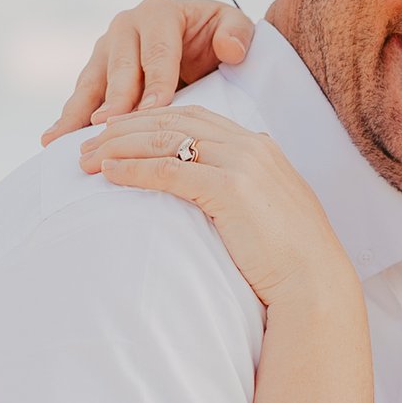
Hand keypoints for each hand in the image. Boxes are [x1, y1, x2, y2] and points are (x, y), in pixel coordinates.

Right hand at [42, 0, 254, 144]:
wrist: (197, 41)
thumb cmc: (217, 37)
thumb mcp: (234, 28)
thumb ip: (238, 33)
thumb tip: (230, 48)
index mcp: (159, 14)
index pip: (157, 52)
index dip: (156, 82)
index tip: (155, 111)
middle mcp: (126, 27)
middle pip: (119, 68)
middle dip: (116, 99)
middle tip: (109, 127)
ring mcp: (105, 50)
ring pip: (92, 82)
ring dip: (79, 112)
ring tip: (63, 139)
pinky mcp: (95, 72)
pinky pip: (81, 97)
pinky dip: (69, 119)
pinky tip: (53, 141)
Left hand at [82, 104, 353, 310]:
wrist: (315, 284)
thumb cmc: (292, 262)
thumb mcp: (269, 215)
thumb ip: (246, 194)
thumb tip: (224, 197)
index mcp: (259, 147)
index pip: (195, 118)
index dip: (150, 119)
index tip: (117, 130)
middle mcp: (251, 146)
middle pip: (174, 120)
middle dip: (126, 127)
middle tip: (87, 141)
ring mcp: (242, 164)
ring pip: (166, 139)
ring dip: (120, 146)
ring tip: (85, 159)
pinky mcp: (230, 189)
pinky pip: (169, 169)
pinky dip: (134, 168)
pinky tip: (109, 174)